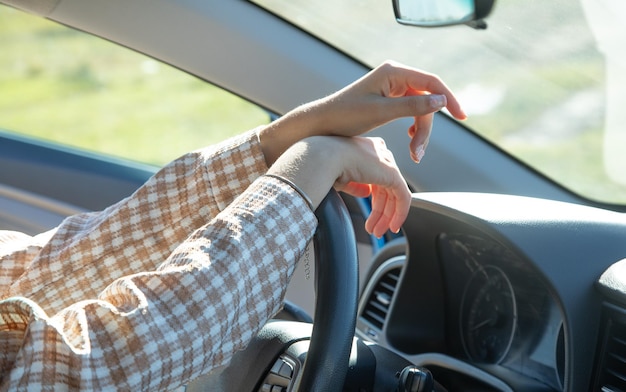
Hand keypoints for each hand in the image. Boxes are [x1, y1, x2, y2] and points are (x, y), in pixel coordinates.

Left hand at [259, 60, 465, 164]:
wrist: (322, 123)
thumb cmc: (346, 115)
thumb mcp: (382, 112)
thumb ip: (412, 106)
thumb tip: (441, 100)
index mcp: (393, 72)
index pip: (431, 82)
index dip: (449, 98)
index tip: (462, 116)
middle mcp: (395, 76)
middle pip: (426, 99)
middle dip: (426, 127)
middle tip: (419, 152)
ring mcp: (391, 87)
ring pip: (419, 109)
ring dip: (419, 132)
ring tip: (414, 153)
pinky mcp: (388, 99)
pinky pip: (410, 111)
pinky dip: (412, 127)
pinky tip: (410, 139)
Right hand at [268, 136, 409, 236]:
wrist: (322, 158)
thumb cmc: (323, 165)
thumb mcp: (341, 178)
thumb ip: (356, 185)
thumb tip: (366, 193)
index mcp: (367, 150)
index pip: (376, 178)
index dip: (375, 200)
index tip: (371, 218)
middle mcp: (379, 153)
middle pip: (385, 188)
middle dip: (380, 212)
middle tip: (374, 230)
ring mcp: (387, 163)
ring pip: (394, 194)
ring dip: (386, 217)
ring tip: (377, 232)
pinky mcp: (392, 173)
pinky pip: (403, 197)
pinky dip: (399, 213)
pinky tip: (393, 226)